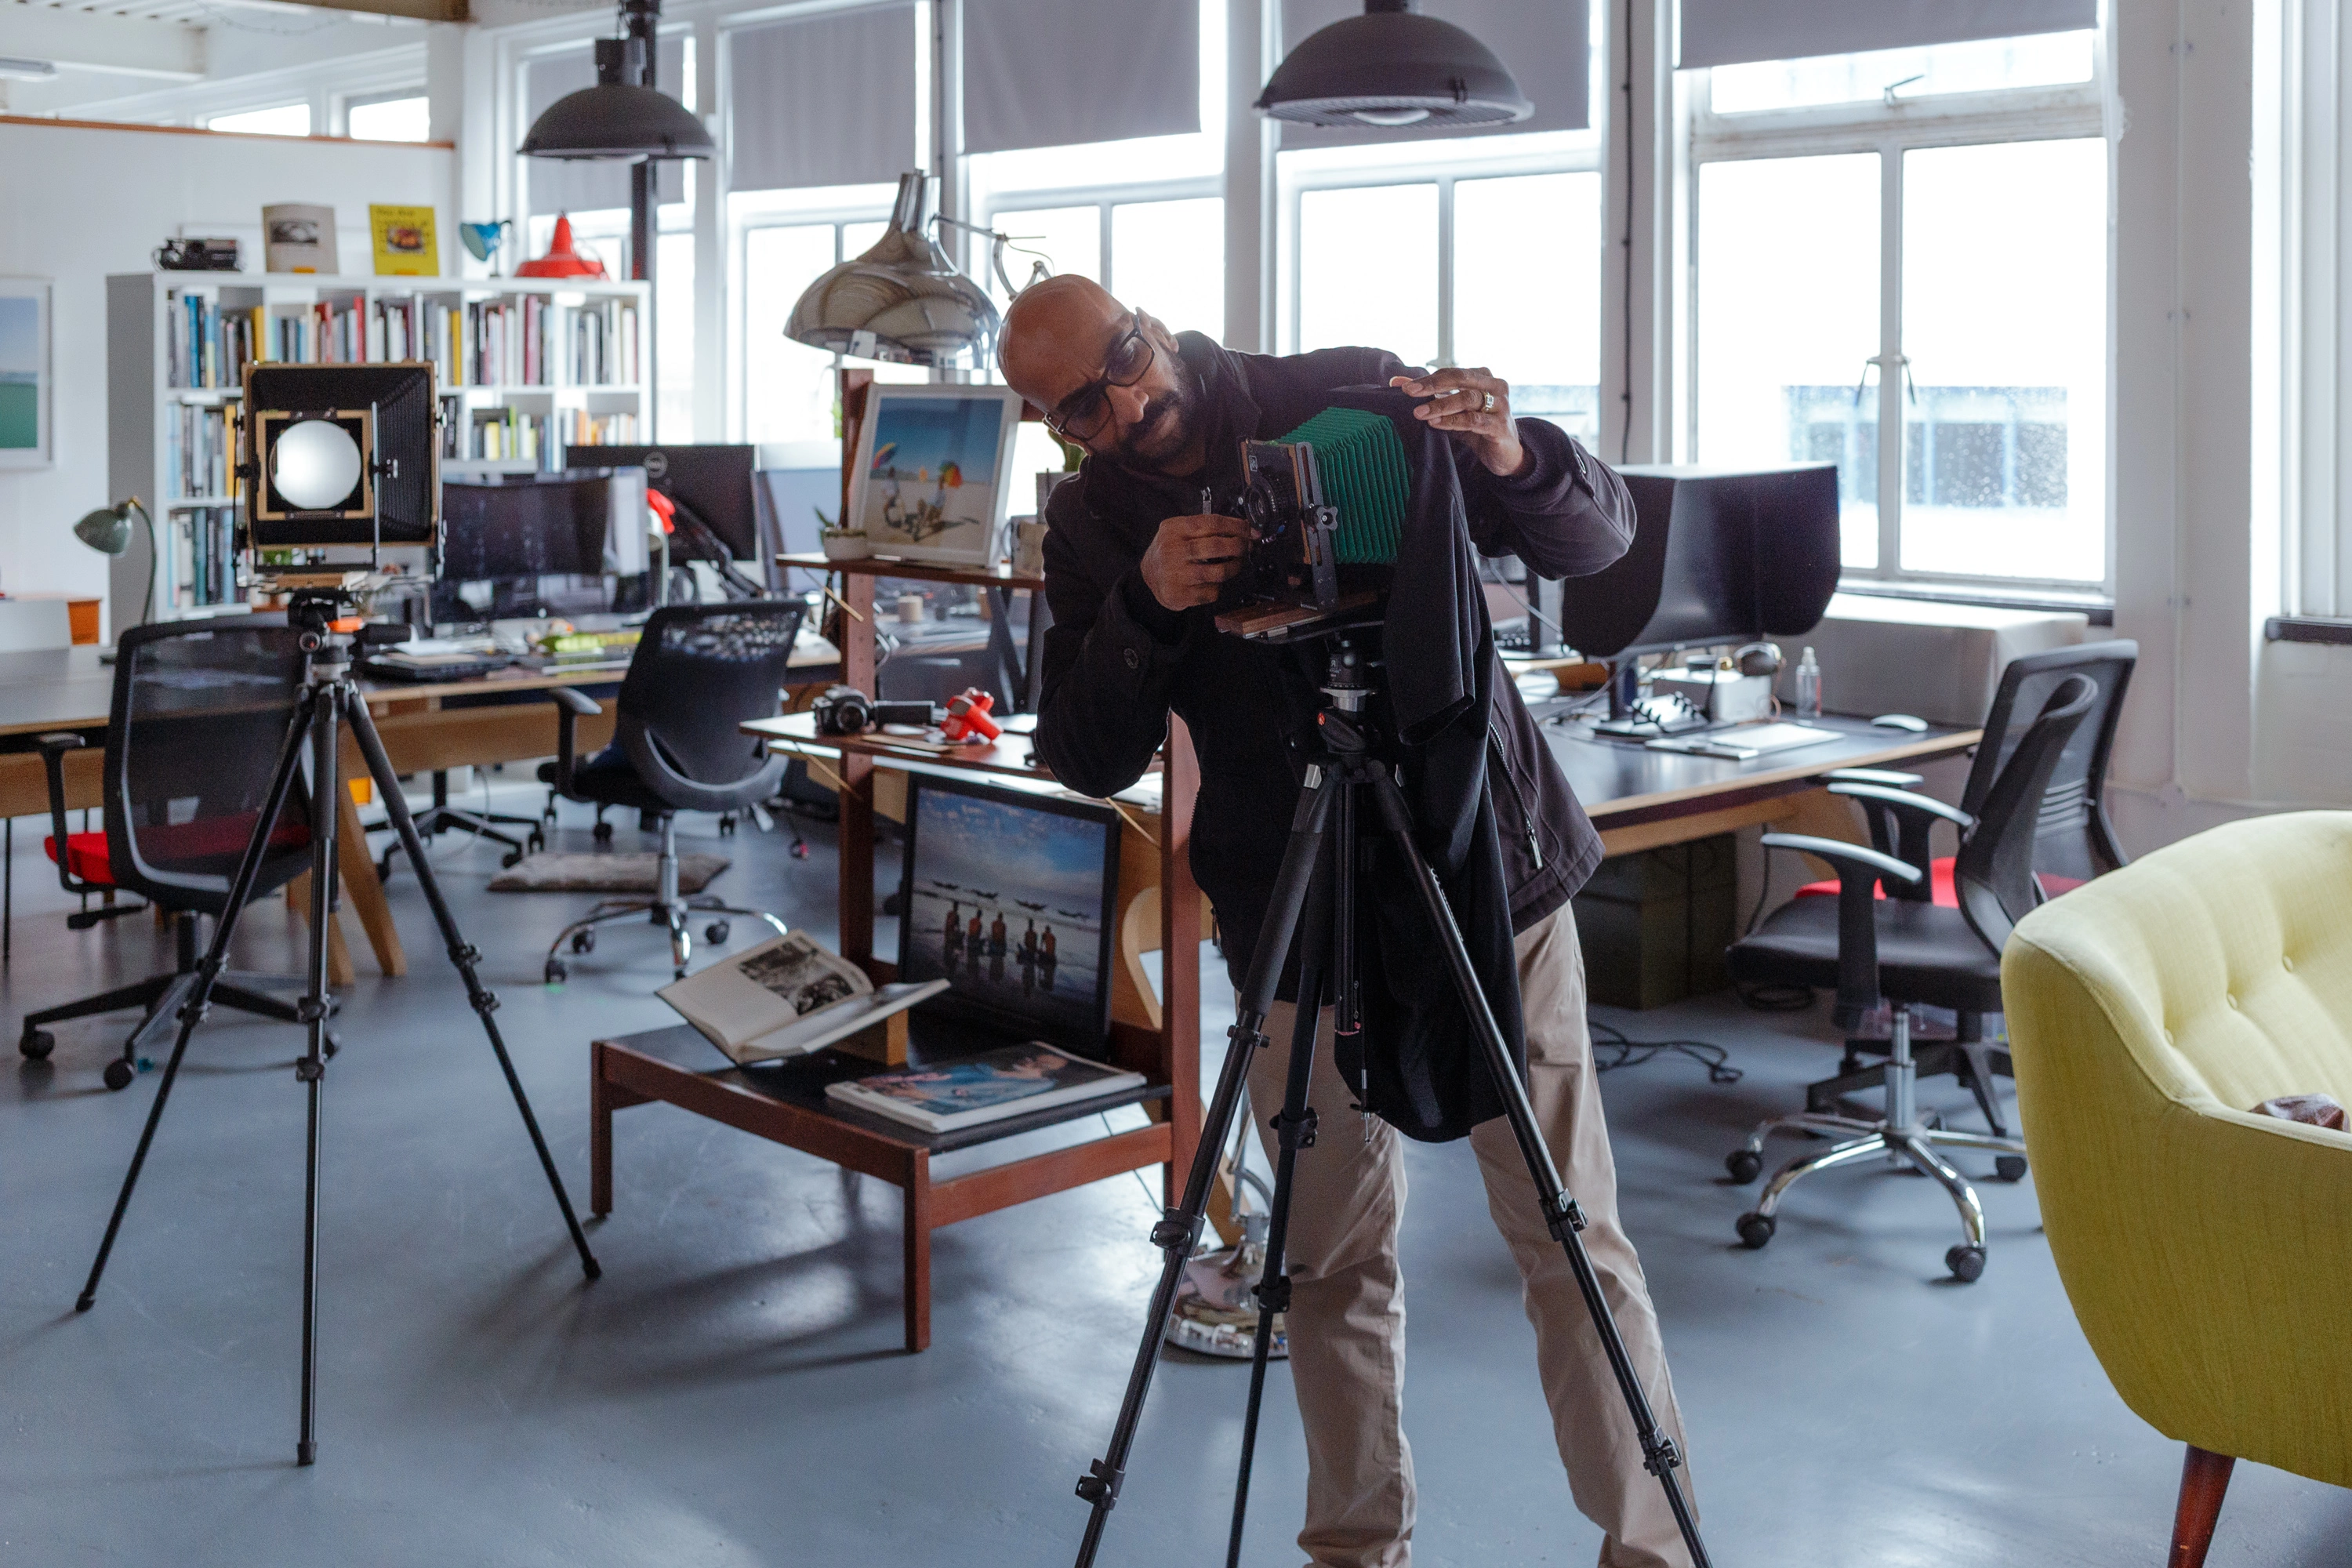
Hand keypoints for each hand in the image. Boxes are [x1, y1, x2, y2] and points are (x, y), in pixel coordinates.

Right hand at [1139, 512, 1250, 611]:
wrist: (1148, 574)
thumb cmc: (1171, 550)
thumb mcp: (1180, 530)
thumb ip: (1206, 527)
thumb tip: (1244, 529)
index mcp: (1174, 529)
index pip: (1212, 523)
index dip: (1236, 526)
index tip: (1250, 531)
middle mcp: (1172, 550)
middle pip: (1216, 546)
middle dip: (1239, 546)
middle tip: (1246, 547)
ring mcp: (1175, 574)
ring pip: (1218, 572)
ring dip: (1234, 567)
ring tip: (1235, 564)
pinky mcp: (1179, 594)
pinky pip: (1211, 592)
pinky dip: (1218, 587)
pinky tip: (1214, 581)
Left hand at [1390, 366, 1527, 477]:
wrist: (1505, 454)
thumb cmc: (1477, 427)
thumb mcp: (1453, 411)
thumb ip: (1430, 396)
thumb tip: (1397, 382)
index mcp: (1483, 377)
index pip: (1451, 372)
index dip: (1427, 378)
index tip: (1403, 386)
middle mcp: (1495, 385)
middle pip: (1460, 378)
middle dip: (1432, 385)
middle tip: (1409, 392)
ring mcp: (1501, 405)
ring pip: (1467, 398)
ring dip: (1440, 405)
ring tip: (1419, 412)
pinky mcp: (1501, 426)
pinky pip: (1474, 420)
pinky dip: (1453, 421)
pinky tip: (1435, 423)